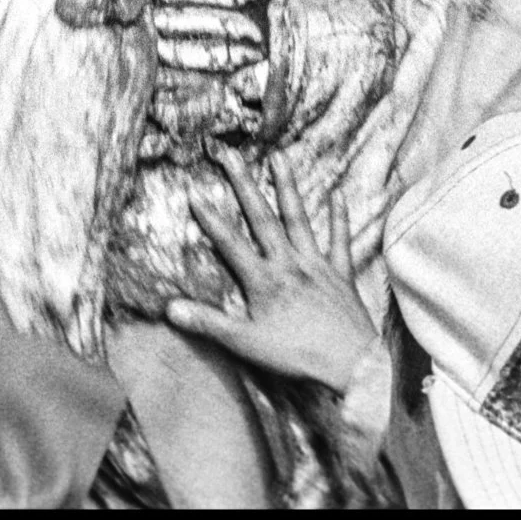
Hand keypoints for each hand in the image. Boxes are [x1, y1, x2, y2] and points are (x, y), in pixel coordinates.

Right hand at [165, 148, 379, 395]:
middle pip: (262, 218)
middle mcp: (288, 264)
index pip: (230, 243)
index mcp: (263, 280)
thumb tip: (170, 309)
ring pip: (299, 219)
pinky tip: (339, 195)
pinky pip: (340, 241)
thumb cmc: (296, 356)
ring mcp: (317, 265)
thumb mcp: (245, 343)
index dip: (210, 219)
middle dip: (244, 186)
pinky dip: (340, 218)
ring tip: (279, 158)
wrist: (350, 364)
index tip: (194, 192)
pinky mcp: (341, 274)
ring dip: (288, 188)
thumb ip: (208, 323)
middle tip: (232, 156)